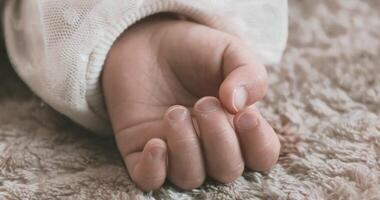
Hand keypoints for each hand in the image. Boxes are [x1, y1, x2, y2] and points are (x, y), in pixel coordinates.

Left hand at [102, 16, 279, 190]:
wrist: (149, 42)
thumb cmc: (194, 51)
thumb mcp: (229, 51)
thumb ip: (248, 73)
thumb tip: (238, 104)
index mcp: (236, 126)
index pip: (260, 156)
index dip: (258, 143)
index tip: (244, 114)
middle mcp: (209, 145)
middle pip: (227, 170)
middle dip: (218, 139)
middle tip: (203, 103)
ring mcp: (175, 151)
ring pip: (191, 177)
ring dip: (186, 146)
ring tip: (174, 112)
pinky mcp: (141, 152)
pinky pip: (150, 180)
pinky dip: (154, 170)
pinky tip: (155, 143)